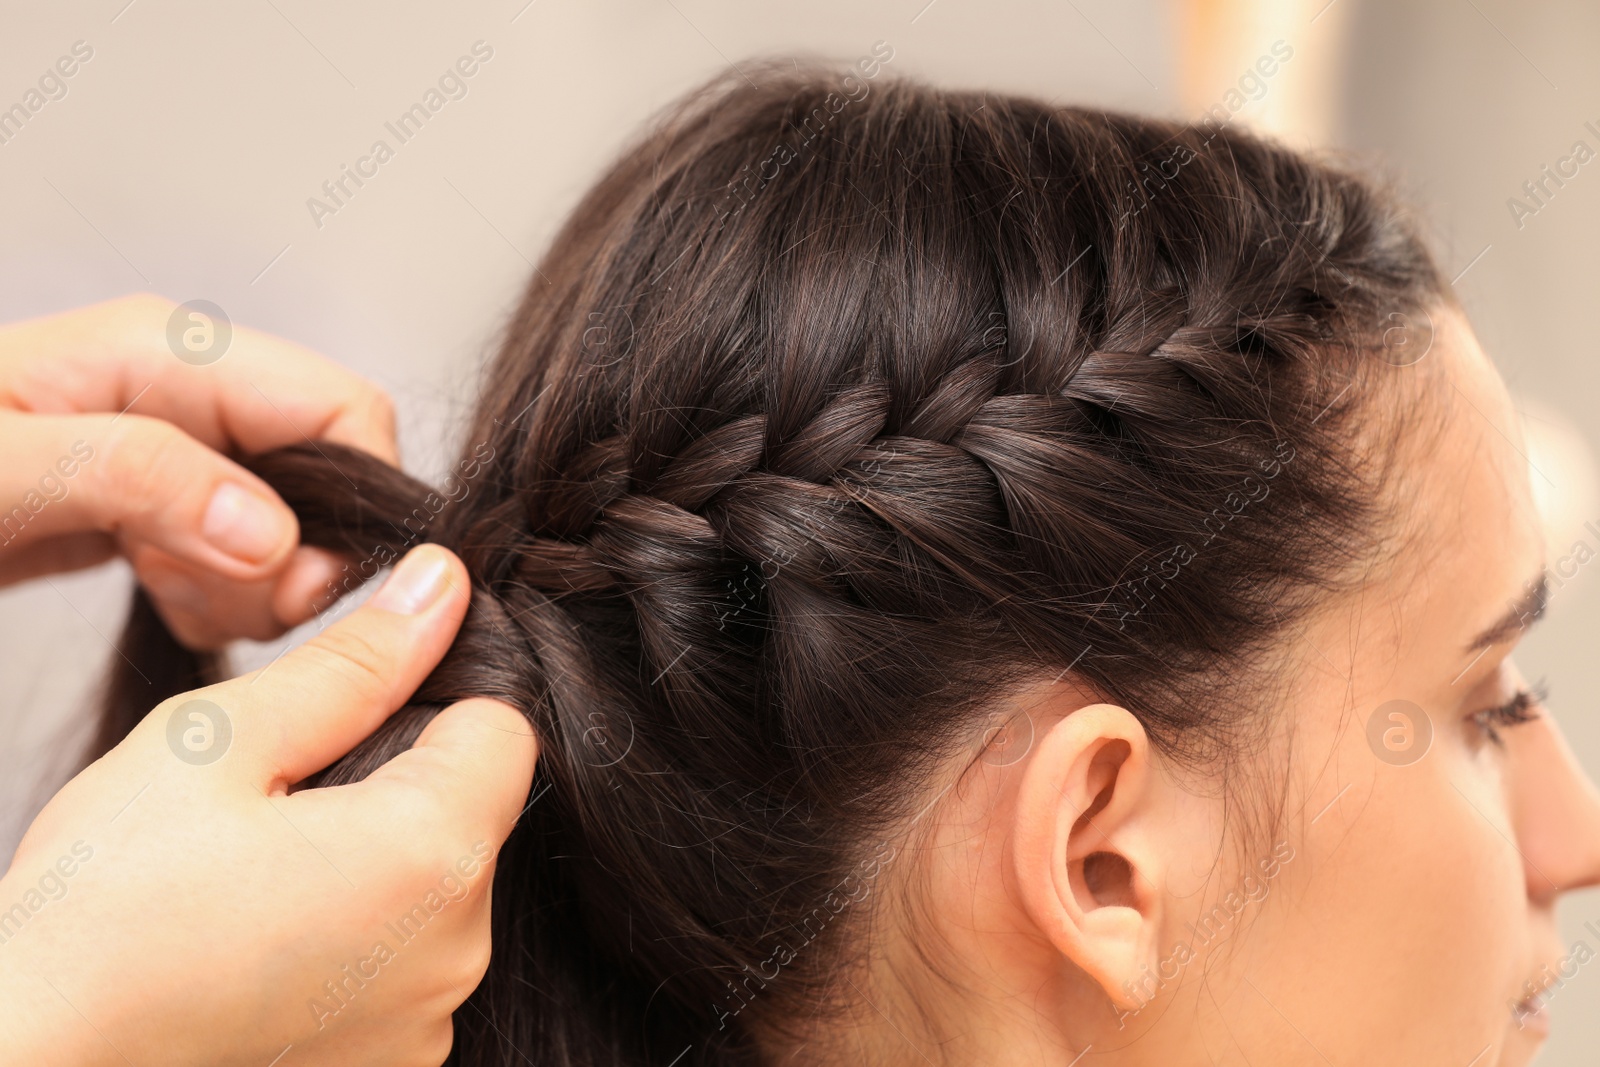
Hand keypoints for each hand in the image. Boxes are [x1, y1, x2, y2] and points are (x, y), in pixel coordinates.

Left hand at [0, 293, 397, 647]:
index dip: (355, 500)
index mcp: (170, 354)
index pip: (343, 408)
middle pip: (334, 481)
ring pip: (299, 534)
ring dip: (253, 590)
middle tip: (219, 595)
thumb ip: (140, 476)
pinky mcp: (166, 509)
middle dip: (299, 561)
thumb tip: (272, 536)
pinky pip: (248, 568)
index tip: (299, 582)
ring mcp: (184, 456)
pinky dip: (219, 604)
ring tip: (162, 587)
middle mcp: (192, 397)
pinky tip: (154, 595)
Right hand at [0, 545, 537, 1066]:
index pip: (504, 731)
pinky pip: (407, 965)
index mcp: (432, 857)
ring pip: (437, 889)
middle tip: (273, 807)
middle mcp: (457, 953)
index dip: (430, 701)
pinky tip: (266, 946)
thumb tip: (442, 587)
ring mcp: (427, 1024)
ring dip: (374, 867)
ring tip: (258, 883)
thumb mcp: (218, 743)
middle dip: (396, 787)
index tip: (346, 721)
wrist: (33, 1064)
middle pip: (473, 813)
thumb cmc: (100, 911)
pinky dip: (358, 944)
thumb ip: (354, 662)